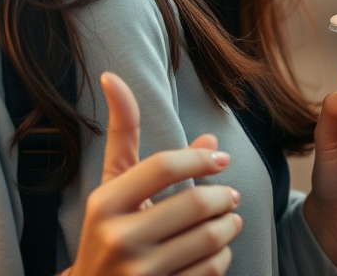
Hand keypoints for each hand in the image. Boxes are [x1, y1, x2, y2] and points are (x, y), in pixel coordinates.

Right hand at [66, 73, 241, 275]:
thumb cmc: (105, 229)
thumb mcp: (110, 183)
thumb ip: (123, 135)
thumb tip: (115, 79)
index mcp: (105, 203)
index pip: (163, 165)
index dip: (199, 157)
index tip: (221, 157)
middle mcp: (118, 239)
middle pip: (194, 204)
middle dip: (223, 195)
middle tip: (231, 193)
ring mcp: (139, 275)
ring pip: (208, 239)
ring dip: (230, 224)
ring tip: (231, 218)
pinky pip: (209, 272)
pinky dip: (222, 256)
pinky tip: (218, 249)